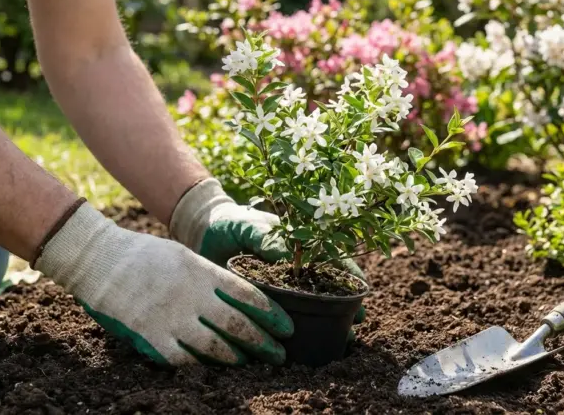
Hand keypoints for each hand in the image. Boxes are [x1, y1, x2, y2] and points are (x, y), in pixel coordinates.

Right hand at [35, 203, 292, 364]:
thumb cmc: (144, 254)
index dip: (271, 315)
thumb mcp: (184, 255)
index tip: (286, 327)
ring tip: (249, 362)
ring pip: (213, 344)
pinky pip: (181, 357)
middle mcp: (192, 295)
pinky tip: (209, 367)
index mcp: (203, 271)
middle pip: (237, 323)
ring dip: (235, 356)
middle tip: (279, 354)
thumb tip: (239, 296)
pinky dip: (198, 364)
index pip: (248, 295)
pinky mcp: (149, 334)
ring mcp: (170, 316)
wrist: (100, 258)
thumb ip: (210, 277)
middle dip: (262, 341)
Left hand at [170, 178, 365, 323]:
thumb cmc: (232, 222)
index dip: (348, 277)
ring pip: (309, 304)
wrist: (203, 230)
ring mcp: (280, 284)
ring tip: (342, 337)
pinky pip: (283, 314)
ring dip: (327, 319)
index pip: (331, 261)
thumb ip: (270, 241)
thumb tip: (294, 262)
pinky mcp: (262, 299)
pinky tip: (305, 342)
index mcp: (298, 245)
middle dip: (346, 303)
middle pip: (327, 286)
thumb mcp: (251, 227)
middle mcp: (293, 267)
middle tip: (358, 321)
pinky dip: (296, 326)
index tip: (361, 293)